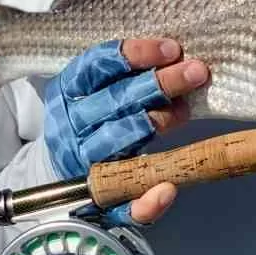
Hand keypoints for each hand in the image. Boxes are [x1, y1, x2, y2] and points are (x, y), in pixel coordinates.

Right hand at [43, 38, 209, 225]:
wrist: (59, 166)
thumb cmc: (95, 114)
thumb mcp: (98, 86)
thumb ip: (129, 72)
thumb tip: (178, 56)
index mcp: (69, 90)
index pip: (98, 65)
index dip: (135, 55)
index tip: (172, 49)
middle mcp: (72, 125)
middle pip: (114, 101)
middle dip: (159, 84)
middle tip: (196, 71)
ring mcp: (82, 163)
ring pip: (118, 141)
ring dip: (156, 124)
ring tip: (186, 111)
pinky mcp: (97, 201)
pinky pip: (121, 205)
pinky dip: (145, 201)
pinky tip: (168, 189)